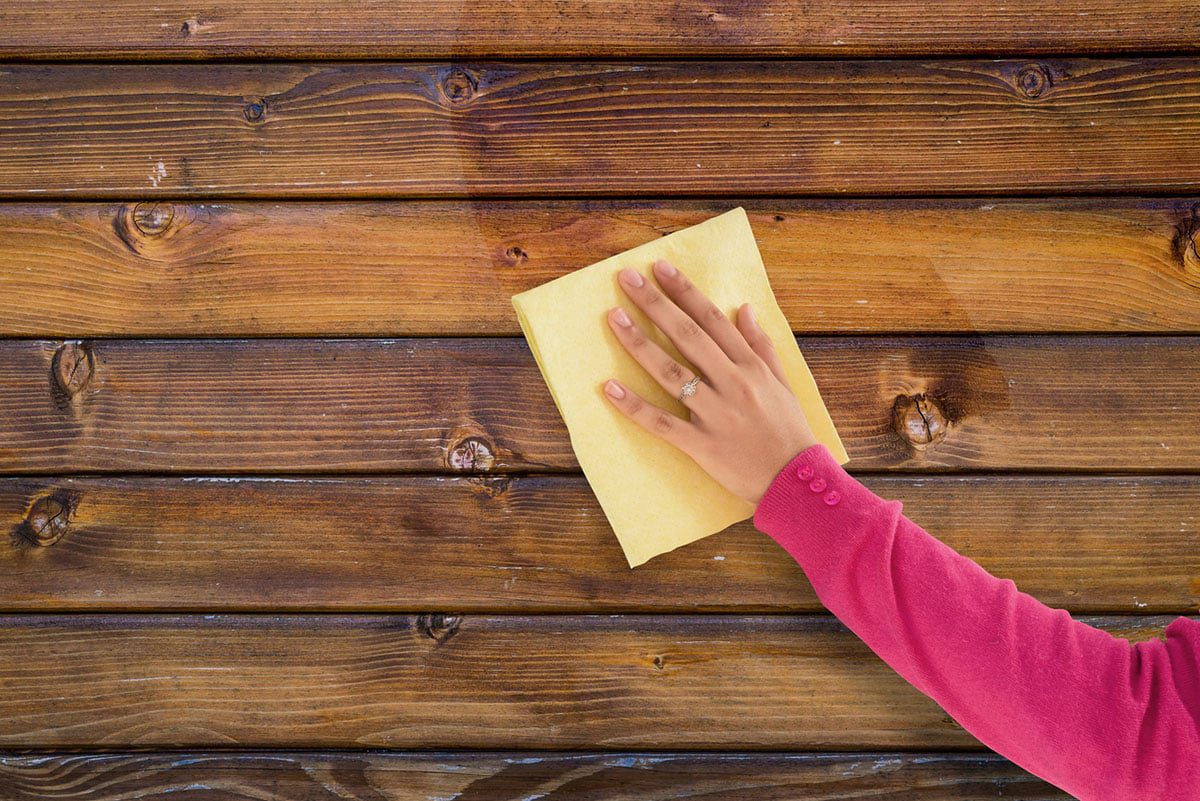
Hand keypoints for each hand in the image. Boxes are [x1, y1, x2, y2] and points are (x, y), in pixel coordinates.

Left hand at [602, 258, 818, 505]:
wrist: (796, 482)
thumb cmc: (790, 431)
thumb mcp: (783, 382)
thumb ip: (762, 345)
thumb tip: (744, 307)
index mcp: (752, 367)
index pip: (713, 319)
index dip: (685, 292)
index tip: (660, 268)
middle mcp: (733, 383)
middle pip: (688, 335)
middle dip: (656, 304)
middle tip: (627, 278)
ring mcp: (715, 414)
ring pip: (671, 372)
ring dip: (639, 343)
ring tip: (613, 317)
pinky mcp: (701, 445)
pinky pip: (662, 423)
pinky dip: (634, 406)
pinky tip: (609, 387)